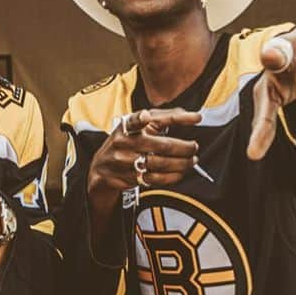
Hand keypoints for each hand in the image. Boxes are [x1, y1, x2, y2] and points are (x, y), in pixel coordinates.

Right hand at [86, 108, 201, 201]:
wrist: (101, 167)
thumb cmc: (127, 140)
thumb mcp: (138, 124)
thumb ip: (164, 116)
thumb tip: (193, 116)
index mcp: (127, 126)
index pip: (136, 120)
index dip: (144, 118)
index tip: (152, 117)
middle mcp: (124, 143)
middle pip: (162, 146)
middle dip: (184, 148)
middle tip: (194, 147)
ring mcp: (125, 162)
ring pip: (162, 164)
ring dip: (182, 163)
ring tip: (192, 160)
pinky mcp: (129, 177)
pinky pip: (156, 179)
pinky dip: (173, 176)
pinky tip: (181, 172)